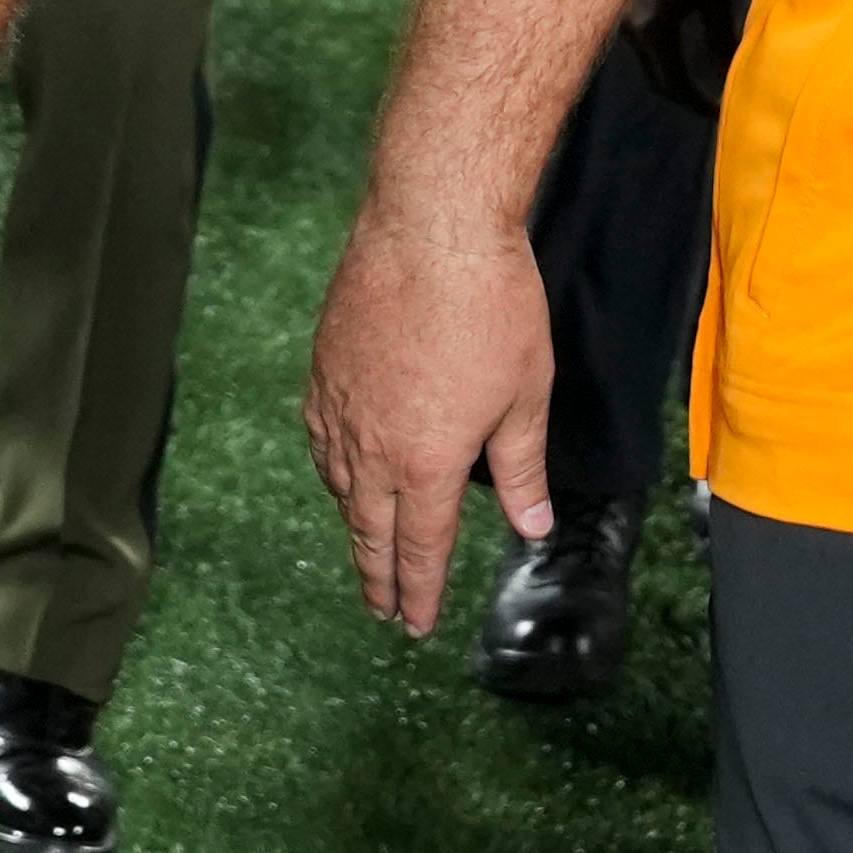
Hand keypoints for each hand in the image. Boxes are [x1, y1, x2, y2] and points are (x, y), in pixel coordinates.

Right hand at [301, 199, 549, 631]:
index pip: (421, 547)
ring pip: (340, 486)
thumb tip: (532, 526)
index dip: (420, 592)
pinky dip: (331, 469)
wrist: (431, 227)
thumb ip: (521, 469)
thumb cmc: (492, 306)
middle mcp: (373, 447)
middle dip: (379, 578)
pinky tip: (339, 470)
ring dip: (355, 525)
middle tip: (384, 612)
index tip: (417, 625)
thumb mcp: (525, 394)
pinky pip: (321, 438)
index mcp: (427, 463)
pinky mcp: (324, 368)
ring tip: (367, 546)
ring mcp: (341, 407)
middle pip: (370, 530)